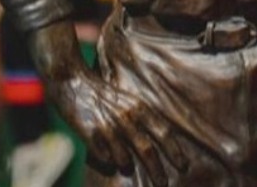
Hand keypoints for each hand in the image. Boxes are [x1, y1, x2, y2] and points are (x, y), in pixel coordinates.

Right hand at [49, 65, 188, 185]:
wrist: (72, 80)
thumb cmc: (103, 93)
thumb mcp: (128, 99)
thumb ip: (142, 117)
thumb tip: (160, 140)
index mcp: (138, 107)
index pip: (163, 132)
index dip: (174, 151)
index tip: (184, 165)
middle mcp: (126, 117)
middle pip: (147, 150)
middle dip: (158, 170)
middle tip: (164, 184)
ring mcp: (108, 126)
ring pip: (124, 158)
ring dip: (128, 166)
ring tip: (130, 171)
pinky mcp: (89, 133)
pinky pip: (103, 157)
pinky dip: (107, 162)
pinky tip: (107, 162)